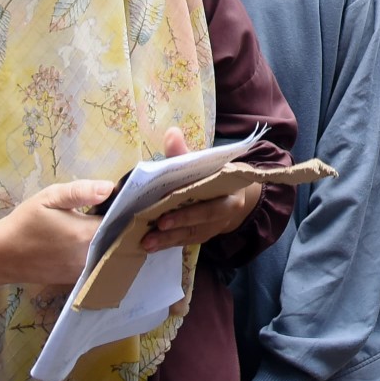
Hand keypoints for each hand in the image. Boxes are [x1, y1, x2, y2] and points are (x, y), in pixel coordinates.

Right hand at [0, 178, 113, 285]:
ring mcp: (83, 270)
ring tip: (106, 224)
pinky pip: (97, 264)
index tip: (124, 201)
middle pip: (118, 238)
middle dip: (121, 225)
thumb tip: (109, 188)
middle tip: (117, 211)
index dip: (124, 210)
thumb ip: (80, 191)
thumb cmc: (25, 223)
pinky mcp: (76, 279)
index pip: (120, 220)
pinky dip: (100, 253)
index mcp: (85, 233)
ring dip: (111, 240)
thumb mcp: (49, 198)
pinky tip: (92, 241)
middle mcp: (89, 256)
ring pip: (110, 253)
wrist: (1, 255)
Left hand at [144, 126, 261, 251]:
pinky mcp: (202, 237)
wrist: (232, 194)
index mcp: (228, 191)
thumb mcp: (203, 163)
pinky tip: (151, 247)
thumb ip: (185, 153)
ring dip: (169, 239)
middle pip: (201, 219)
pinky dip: (168, 244)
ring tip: (147, 243)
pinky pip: (185, 242)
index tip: (167, 203)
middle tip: (157, 225)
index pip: (211, 200)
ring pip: (191, 234)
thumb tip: (171, 133)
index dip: (191, 206)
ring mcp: (213, 228)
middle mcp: (224, 213)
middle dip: (179, 223)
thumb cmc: (212, 175)